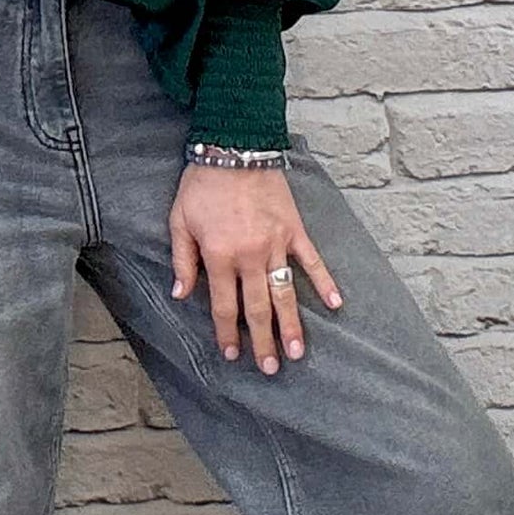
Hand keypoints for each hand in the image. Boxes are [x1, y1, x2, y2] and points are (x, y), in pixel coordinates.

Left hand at [170, 162, 341, 371]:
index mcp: (220, 256)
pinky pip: (312, 260)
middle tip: (269, 367)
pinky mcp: (294, 230)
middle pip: (257, 308)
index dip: (227, 333)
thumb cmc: (202, 185)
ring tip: (297, 352)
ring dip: (291, 324)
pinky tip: (334, 304)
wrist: (234, 147)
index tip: (232, 354)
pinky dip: (324, 282)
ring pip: (285, 292)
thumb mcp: (180, 221)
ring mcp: (275, 243)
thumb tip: (180, 295)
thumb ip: (182, 261)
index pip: (224, 305)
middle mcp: (250, 255)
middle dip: (263, 341)